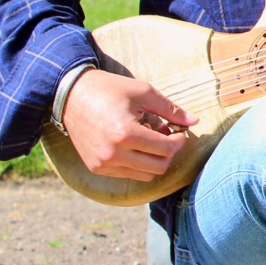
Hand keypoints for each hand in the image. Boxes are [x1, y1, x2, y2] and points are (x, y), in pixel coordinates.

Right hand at [61, 70, 198, 181]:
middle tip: (166, 134)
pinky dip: (138, 163)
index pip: (166, 149)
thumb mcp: (143, 92)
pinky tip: (135, 144)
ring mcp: (102, 164)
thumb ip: (171, 109)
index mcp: (125, 134)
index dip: (179, 140)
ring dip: (154, 159)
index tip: (178, 129)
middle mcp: (112, 154)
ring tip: (150, 138)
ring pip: (145, 175)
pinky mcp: (96, 168)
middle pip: (159, 166)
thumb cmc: (109, 89)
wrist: (70, 95)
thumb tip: (195, 121)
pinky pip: (128, 174)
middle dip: (169, 151)